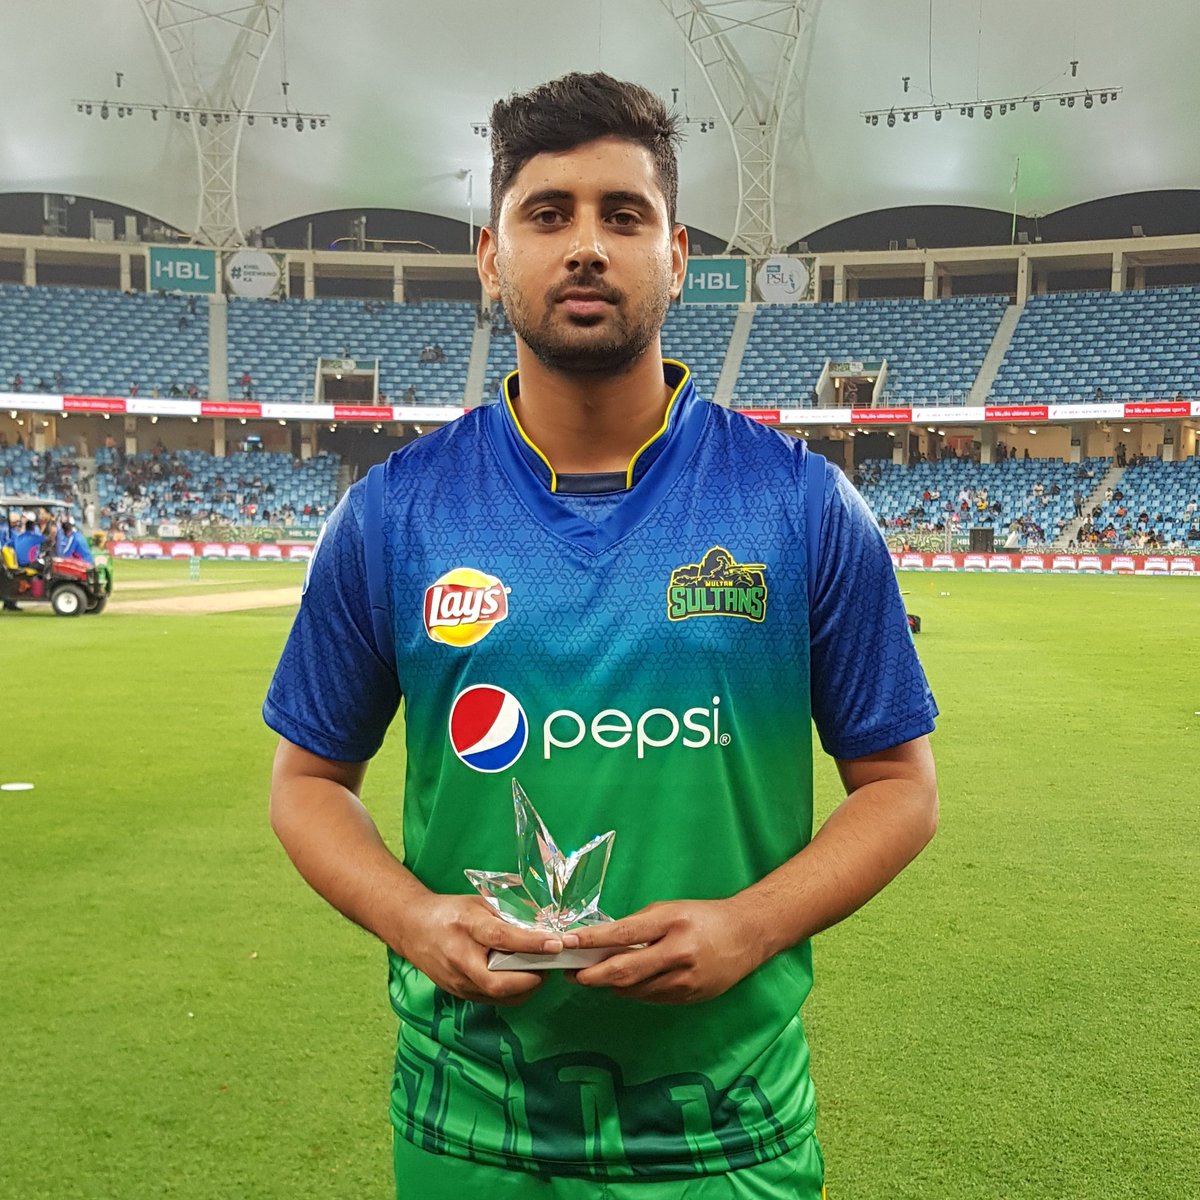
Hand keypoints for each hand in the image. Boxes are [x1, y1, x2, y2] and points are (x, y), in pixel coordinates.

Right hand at [392, 893, 566, 1006]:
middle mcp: (460, 959)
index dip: (531, 944)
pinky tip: (523, 978)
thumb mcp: (479, 903)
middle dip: (532, 978)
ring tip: (541, 970)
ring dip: (527, 987)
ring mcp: (458, 981)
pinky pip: (494, 999)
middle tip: (551, 965)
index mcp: (466, 926)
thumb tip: (543, 925)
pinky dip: (514, 992)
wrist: (414, 928)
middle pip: (499, 982)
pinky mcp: (460, 993)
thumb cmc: (451, 912)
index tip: (556, 944)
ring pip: (500, 996)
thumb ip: (508, 915)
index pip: (501, 938)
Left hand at [564, 899, 764, 1004]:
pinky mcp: (690, 998)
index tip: (568, 944)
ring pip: (635, 990)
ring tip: (593, 976)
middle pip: (625, 971)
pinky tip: (624, 983)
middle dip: (593, 976)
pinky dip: (633, 991)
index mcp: (672, 923)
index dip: (592, 941)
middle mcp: (679, 953)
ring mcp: (685, 980)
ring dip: (610, 985)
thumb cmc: (702, 917)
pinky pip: (651, 998)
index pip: (624, 934)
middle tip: (571, 974)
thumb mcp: (669, 910)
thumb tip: (602, 942)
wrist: (746, 936)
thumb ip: (637, 926)